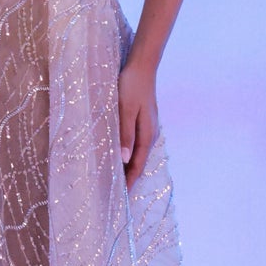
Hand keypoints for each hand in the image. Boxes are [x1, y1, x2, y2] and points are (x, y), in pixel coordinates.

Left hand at [117, 57, 158, 188]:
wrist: (142, 66)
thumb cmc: (132, 86)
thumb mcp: (126, 110)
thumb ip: (125, 134)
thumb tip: (126, 159)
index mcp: (147, 135)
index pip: (137, 166)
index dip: (129, 182)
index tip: (121, 198)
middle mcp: (150, 134)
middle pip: (139, 163)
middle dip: (129, 179)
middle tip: (115, 195)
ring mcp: (147, 128)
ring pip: (138, 155)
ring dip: (128, 168)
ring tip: (116, 181)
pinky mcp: (143, 122)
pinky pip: (136, 145)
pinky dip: (129, 155)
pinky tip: (120, 158)